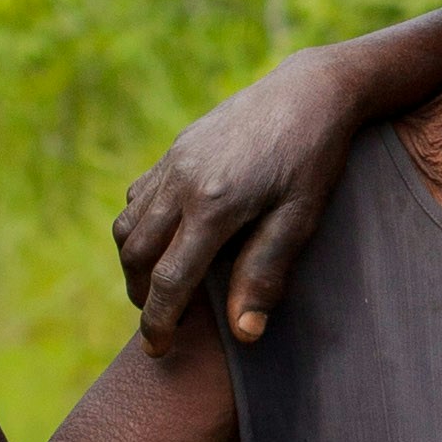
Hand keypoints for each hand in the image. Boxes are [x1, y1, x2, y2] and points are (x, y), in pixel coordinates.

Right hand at [112, 52, 374, 354]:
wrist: (309, 92)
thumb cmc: (313, 158)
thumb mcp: (300, 219)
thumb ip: (265, 274)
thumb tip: (243, 334)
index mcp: (214, 204)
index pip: (169, 279)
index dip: (159, 321)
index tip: (158, 350)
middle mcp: (182, 181)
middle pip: (135, 253)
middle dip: (140, 295)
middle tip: (160, 322)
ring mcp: (173, 161)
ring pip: (127, 223)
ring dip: (134, 262)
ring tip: (158, 286)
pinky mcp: (175, 149)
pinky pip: (138, 195)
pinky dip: (139, 225)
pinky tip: (166, 240)